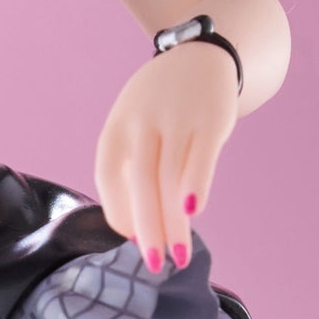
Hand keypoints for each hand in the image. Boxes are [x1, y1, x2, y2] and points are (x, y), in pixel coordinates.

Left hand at [94, 41, 239, 269]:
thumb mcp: (134, 127)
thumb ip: (131, 170)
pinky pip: (201, 156)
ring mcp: (176, 119)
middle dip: (147, 228)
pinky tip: (193, 212)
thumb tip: (136, 228)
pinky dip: (196, 183)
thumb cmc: (162, 107)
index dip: (117, 212)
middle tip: (153, 264)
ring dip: (174, 222)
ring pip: (170, 178)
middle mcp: (142, 122)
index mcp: (116, 128)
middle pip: (140, 183)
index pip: (108, 177)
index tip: (133, 240)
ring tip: (179, 256)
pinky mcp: (210, 120)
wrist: (201, 54)